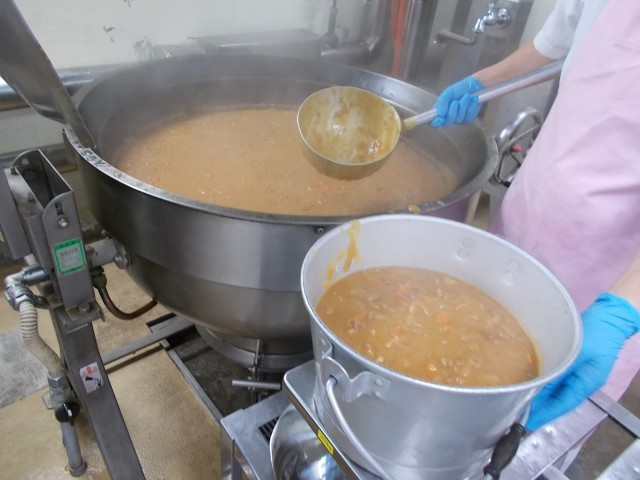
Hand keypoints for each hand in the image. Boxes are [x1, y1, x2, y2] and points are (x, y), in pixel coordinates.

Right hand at [430, 76, 484, 127]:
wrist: (475, 86)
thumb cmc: (459, 89)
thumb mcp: (448, 93)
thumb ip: (442, 102)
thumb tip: (440, 113)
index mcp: (440, 111)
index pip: (434, 122)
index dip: (435, 123)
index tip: (440, 118)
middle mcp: (449, 117)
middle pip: (447, 123)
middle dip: (452, 112)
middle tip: (455, 101)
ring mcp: (459, 119)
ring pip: (459, 119)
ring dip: (463, 106)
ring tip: (466, 96)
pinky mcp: (469, 119)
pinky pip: (469, 117)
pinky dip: (471, 107)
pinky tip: (472, 100)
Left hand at [526, 293, 639, 429]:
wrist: (609, 316)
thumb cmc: (596, 333)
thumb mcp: (578, 350)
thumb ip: (560, 367)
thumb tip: (539, 383)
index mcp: (586, 382)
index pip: (563, 404)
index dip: (545, 413)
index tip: (527, 422)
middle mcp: (581, 382)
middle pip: (557, 399)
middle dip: (538, 408)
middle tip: (517, 415)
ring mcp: (576, 373)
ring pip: (555, 389)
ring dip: (539, 396)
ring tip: (519, 402)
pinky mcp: (571, 363)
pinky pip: (555, 377)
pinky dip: (543, 383)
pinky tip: (530, 383)